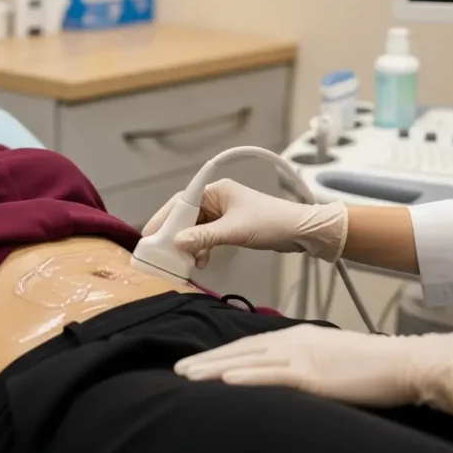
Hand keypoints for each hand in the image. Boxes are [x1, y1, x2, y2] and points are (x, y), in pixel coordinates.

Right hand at [142, 179, 347, 267]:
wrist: (303, 232)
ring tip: (185, 261)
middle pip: (186, 217)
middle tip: (162, 253)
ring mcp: (223, 213)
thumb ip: (204, 237)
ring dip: (190, 245)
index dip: (164, 219)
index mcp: (215, 191)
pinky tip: (201, 261)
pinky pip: (207, 237)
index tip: (150, 236)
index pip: (181, 202)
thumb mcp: (235, 231)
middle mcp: (216, 199)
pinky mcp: (230, 227)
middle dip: (176, 236)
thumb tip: (177, 243)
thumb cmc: (272, 223)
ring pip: (195, 229)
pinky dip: (202, 248)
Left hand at [174, 324, 452, 414]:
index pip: (246, 345)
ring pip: (247, 361)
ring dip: (214, 368)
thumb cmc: (367, 362)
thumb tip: (280, 372)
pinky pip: (272, 375)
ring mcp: (299, 357)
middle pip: (239, 350)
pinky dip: (247, 376)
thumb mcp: (325, 356)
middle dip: (207, 360)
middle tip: (178, 369)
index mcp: (293, 336)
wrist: (400, 362)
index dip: (218, 354)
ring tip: (188, 376)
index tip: (196, 361)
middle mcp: (290, 342)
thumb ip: (299, 360)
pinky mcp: (311, 375)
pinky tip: (226, 380)